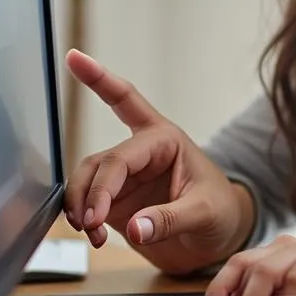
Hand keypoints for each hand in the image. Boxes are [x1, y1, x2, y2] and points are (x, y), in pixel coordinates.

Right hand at [63, 49, 248, 273]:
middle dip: (93, 191)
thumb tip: (136, 228)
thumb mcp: (206, 212)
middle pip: (102, 160)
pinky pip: (86, 203)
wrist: (220, 237)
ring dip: (82, 206)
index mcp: (165, 138)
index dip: (99, 80)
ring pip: (86, 179)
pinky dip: (83, 219)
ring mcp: (126, 178)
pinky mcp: (116, 202)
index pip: (126, 106)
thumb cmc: (221, 212)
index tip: (74, 58)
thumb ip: (171, 219)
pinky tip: (93, 236)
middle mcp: (141, 152)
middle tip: (92, 222)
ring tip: (92, 232)